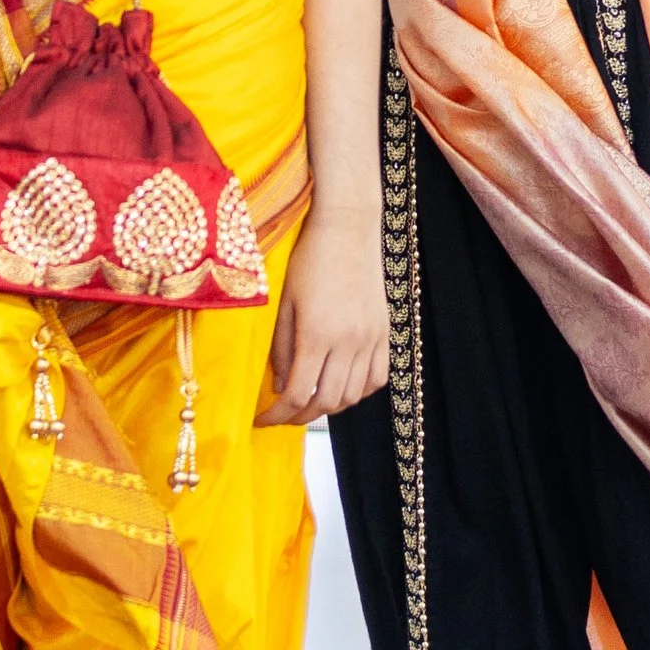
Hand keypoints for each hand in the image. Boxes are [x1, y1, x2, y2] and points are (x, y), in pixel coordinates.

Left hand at [260, 205, 388, 422]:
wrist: (348, 228)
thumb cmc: (308, 259)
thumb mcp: (284, 302)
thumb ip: (281, 347)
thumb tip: (279, 385)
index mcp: (317, 333)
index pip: (297, 392)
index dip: (278, 414)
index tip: (263, 420)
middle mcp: (348, 341)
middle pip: (327, 401)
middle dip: (301, 416)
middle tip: (284, 415)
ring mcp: (371, 338)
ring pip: (354, 395)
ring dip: (330, 406)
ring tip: (310, 401)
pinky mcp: (385, 332)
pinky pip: (378, 378)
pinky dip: (359, 392)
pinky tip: (342, 386)